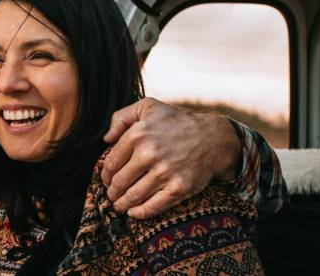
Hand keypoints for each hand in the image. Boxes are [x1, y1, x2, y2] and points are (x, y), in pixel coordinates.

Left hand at [99, 98, 240, 219]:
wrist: (213, 139)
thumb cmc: (177, 122)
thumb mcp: (148, 107)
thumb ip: (121, 117)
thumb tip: (106, 139)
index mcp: (138, 134)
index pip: (111, 163)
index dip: (105, 175)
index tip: (107, 180)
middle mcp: (149, 154)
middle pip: (119, 182)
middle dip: (112, 192)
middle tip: (112, 195)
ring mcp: (164, 173)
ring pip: (133, 196)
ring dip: (122, 204)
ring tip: (119, 205)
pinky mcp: (178, 189)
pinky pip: (152, 206)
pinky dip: (139, 213)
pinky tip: (133, 213)